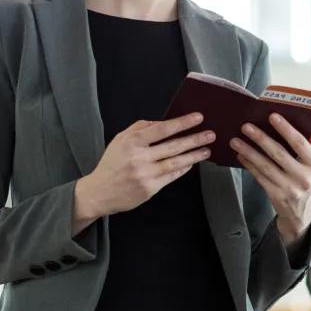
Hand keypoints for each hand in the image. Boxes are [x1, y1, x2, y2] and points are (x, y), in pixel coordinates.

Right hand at [74, 113, 212, 226]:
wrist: (99, 192)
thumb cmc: (111, 164)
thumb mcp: (120, 140)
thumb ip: (140, 128)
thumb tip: (163, 122)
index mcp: (131, 142)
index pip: (162, 129)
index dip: (181, 123)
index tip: (197, 118)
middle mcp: (139, 158)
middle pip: (173, 146)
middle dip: (194, 139)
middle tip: (210, 134)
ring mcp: (146, 174)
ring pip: (176, 162)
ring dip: (194, 155)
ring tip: (206, 149)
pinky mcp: (150, 188)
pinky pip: (172, 175)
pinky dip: (183, 168)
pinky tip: (192, 162)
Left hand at [229, 114, 310, 244]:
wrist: (302, 212)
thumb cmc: (306, 178)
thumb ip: (306, 145)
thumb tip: (288, 119)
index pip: (300, 143)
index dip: (286, 129)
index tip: (271, 116)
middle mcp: (306, 176)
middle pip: (280, 153)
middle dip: (261, 138)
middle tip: (246, 126)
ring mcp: (292, 188)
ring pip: (266, 166)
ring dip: (249, 151)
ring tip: (235, 140)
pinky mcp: (278, 196)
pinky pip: (260, 177)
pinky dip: (249, 165)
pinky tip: (241, 155)